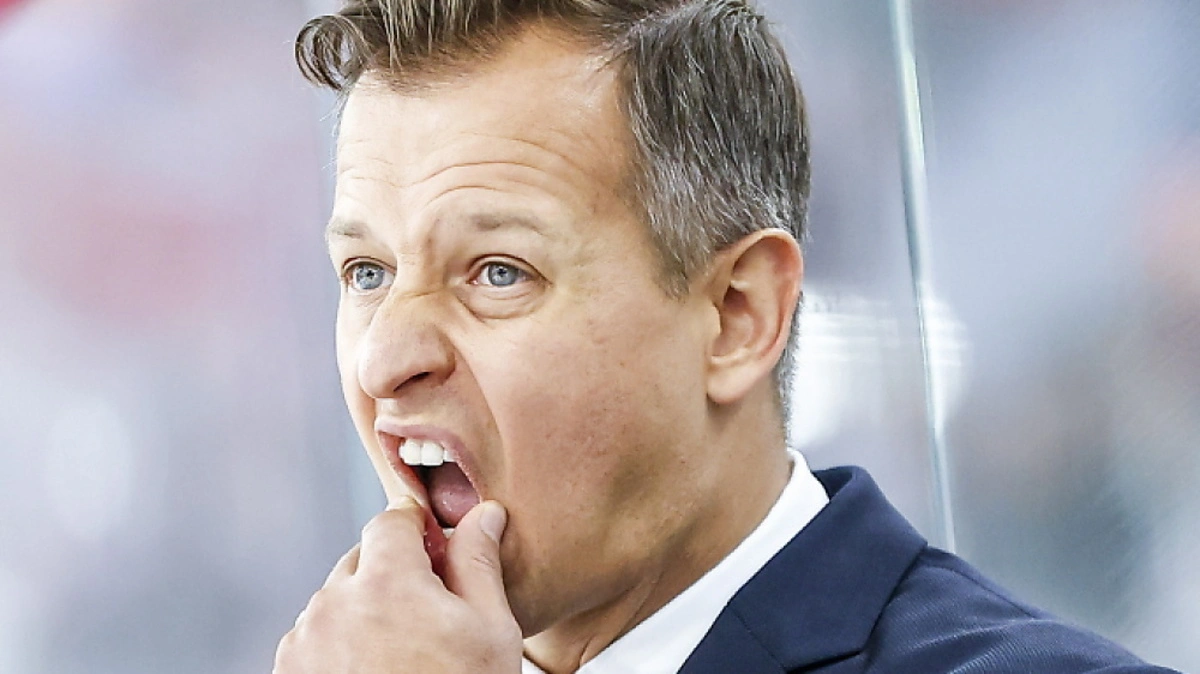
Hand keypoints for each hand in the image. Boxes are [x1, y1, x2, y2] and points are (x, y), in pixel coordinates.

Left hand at [273, 498, 521, 672]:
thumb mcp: (490, 633)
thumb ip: (479, 563)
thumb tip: (484, 514)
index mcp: (386, 584)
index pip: (391, 521)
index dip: (417, 530)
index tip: (435, 549)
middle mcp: (334, 604)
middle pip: (362, 559)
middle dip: (393, 575)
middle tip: (428, 616)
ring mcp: (304, 641)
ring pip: (337, 599)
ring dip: (364, 610)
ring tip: (401, 655)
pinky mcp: (287, 671)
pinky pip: (315, 637)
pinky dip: (340, 644)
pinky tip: (374, 671)